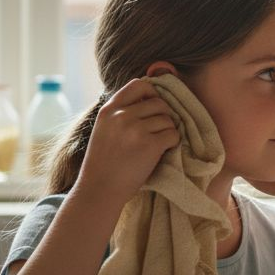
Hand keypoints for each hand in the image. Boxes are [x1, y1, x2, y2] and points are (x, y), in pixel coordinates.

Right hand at [74, 79, 179, 203]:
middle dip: (163, 116)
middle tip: (158, 132)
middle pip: (159, 103)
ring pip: (168, 119)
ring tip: (158, 144)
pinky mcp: (150, 145)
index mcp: (109, 110)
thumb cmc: (103, 162)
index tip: (153, 107)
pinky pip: (174, 134)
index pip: (138, 85)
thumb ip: (120, 113)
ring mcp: (136, 129)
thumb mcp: (104, 129)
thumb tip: (150, 98)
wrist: (100, 189)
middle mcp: (122, 116)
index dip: (152, 93)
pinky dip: (173, 143)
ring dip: (168, 131)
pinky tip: (162, 151)